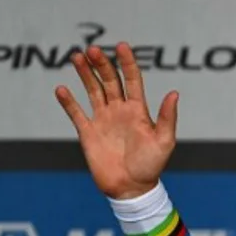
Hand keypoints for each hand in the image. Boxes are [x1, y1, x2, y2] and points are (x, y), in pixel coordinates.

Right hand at [54, 42, 178, 199]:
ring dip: (85, 74)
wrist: (131, 189)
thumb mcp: (164, 142)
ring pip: (93, 90)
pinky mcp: (88, 133)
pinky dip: (68, 101)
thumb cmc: (151, 166)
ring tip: (77, 56)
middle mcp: (119, 111)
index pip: (133, 80)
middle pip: (110, 80)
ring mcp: (103, 120)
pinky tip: (61, 89)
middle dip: (102, 64)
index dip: (128, 63)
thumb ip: (168, 117)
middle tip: (93, 50)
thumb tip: (174, 93)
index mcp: (138, 110)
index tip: (122, 46)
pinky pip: (76, 113)